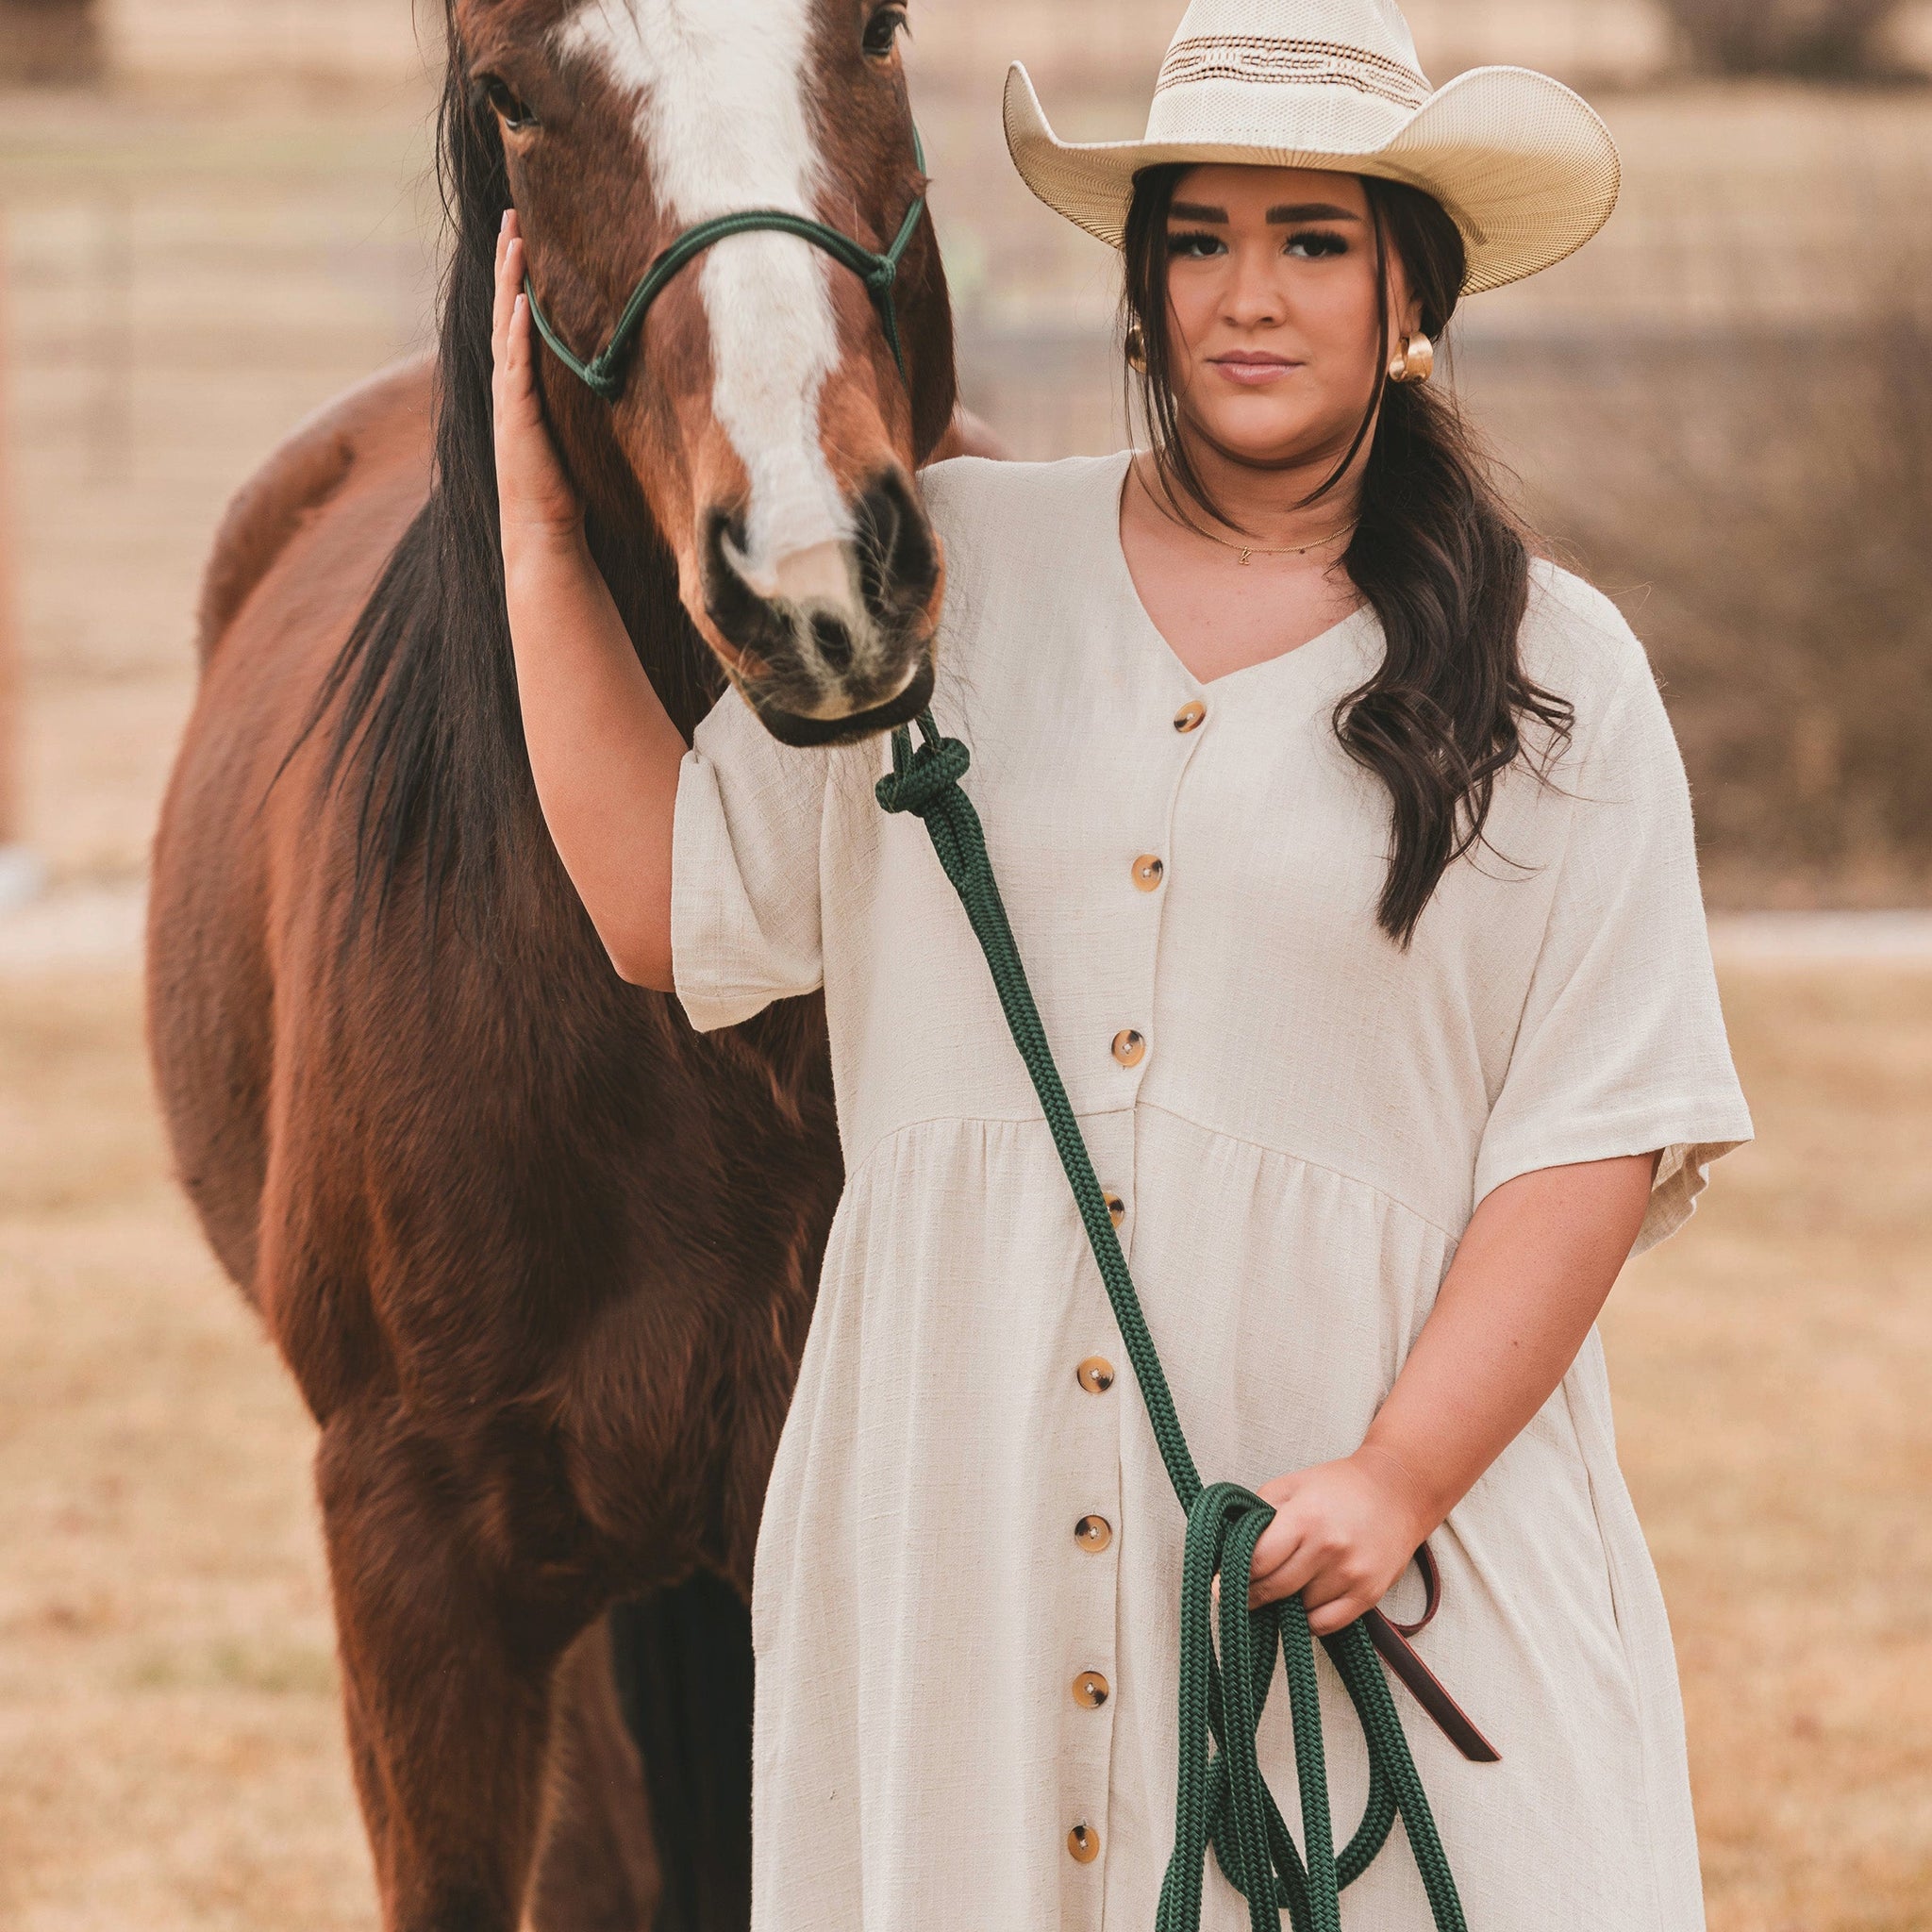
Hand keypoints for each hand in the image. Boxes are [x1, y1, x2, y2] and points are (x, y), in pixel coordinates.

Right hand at [491, 210, 584, 563]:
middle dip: (506, 263)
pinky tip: (520, 303)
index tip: (523, 233)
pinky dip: (516, 333)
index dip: (517, 276)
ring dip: (508, 284)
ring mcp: (509, 398)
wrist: (545, 529)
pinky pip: (514, 366)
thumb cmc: (564, 487)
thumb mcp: (578, 429)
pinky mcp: (517, 417)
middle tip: (510, 215)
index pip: (517, 318)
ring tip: (512, 241)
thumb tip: (616, 371)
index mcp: (521, 384)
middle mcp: (509, 384)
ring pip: (505, 328)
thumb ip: (582, 398)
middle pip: (503, 309)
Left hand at [1245, 1446, 1431, 1636]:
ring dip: (1285, 1604)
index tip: (1220, 1584)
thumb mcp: (1291, 1485)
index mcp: (1304, 1518)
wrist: (1397, 1493)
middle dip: (1252, 1595)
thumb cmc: (1337, 1487)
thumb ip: (1258, 1514)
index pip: (1258, 1561)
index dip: (1234, 1575)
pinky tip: (1305, 1602)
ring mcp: (1350, 1574)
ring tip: (1284, 1587)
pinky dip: (1308, 1619)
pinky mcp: (1369, 1595)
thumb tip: (1228, 1547)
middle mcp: (1328, 1548)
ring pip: (1298, 1609)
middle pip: (1274, 1589)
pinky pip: (1324, 1625)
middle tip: (1242, 1595)